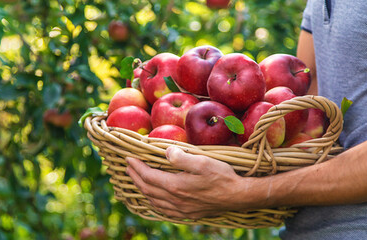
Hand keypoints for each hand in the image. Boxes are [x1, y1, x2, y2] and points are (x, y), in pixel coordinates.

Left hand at [126, 146, 255, 219]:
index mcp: (175, 186)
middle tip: (128, 167)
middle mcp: (174, 200)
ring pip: (153, 201)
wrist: (239, 196)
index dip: (136, 166)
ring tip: (136, 180)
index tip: (128, 157)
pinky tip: (154, 199)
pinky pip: (164, 210)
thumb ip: (181, 157)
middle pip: (147, 189)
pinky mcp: (188, 214)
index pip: (147, 176)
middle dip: (135, 177)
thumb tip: (165, 151)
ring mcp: (181, 209)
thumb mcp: (202, 162)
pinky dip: (154, 202)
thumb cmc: (222, 176)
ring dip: (142, 189)